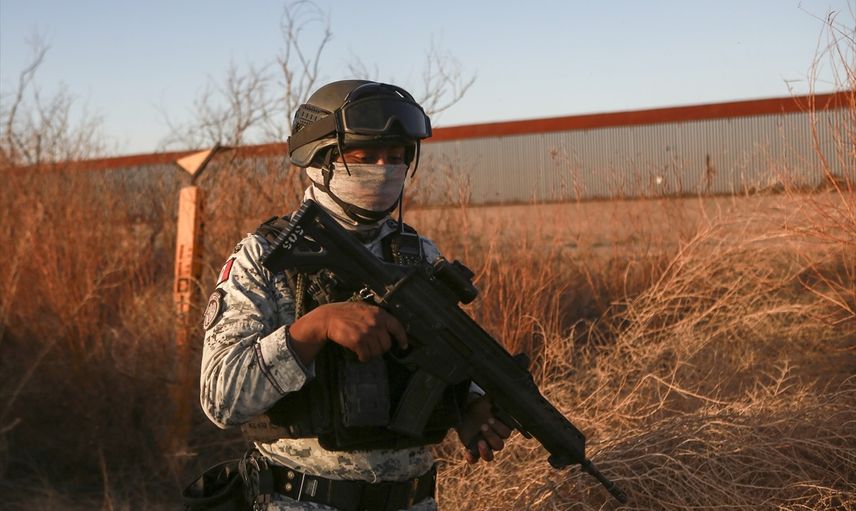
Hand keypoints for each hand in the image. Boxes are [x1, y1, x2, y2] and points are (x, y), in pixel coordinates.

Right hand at [289, 302, 407, 362]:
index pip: (397, 327)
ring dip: (371, 354)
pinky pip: (366, 355)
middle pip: (387, 344)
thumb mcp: (365, 309)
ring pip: (377, 351)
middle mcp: (376, 322)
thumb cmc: (346, 313)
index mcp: (379, 313)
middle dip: (381, 349)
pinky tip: (359, 355)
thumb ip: (377, 316)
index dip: (402, 338)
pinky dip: (363, 357)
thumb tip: (390, 328)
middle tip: (373, 348)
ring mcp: (367, 332)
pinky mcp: (358, 341)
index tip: (403, 346)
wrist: (328, 317)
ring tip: (364, 351)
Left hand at [456, 395, 511, 462]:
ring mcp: (484, 446)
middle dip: (491, 436)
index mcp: (501, 427)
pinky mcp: (473, 450)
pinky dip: (471, 458)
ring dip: (485, 450)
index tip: (490, 417)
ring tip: (479, 442)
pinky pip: (474, 460)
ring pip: (490, 457)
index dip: (500, 427)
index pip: (507, 431)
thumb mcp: (488, 399)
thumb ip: (495, 398)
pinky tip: (468, 452)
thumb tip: (502, 390)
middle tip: (483, 425)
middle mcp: (495, 439)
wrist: (467, 411)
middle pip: (499, 445)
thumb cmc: (481, 406)